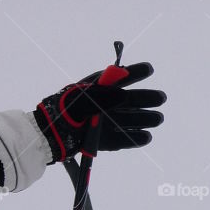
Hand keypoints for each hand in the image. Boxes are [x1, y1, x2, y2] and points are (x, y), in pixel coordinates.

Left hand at [33, 60, 165, 161]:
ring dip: (144, 119)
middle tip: (161, 98)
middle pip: (128, 101)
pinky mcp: (101, 141)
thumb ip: (103, 96)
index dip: (134, 72)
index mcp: (96, 89)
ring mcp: (102, 123)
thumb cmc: (63, 111)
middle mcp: (101, 105)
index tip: (149, 68)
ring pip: (127, 120)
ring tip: (158, 119)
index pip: (118, 78)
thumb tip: (125, 96)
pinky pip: (120, 140)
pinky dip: (134, 139)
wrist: (48, 136)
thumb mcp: (82, 99)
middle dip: (146, 98)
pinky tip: (147, 137)